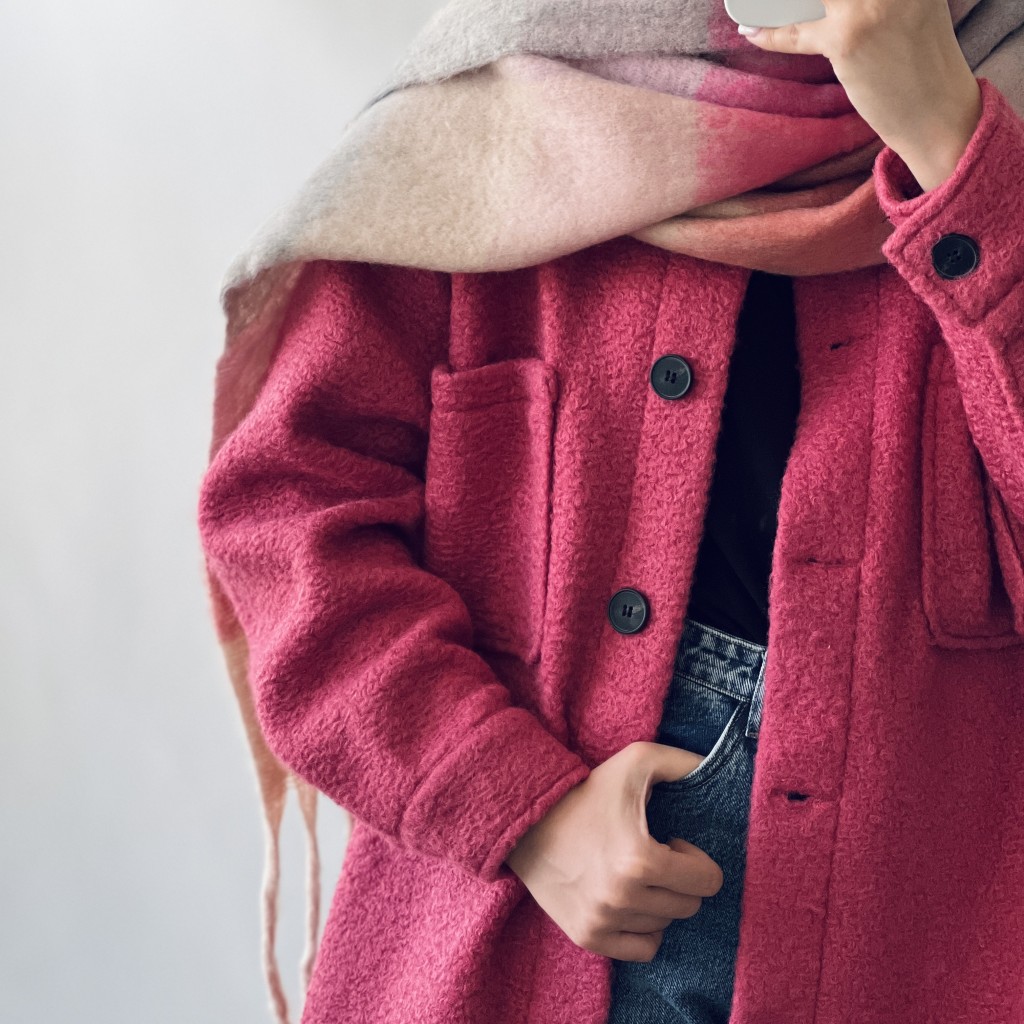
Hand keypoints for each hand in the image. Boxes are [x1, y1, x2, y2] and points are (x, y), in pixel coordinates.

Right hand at [504, 740, 724, 961]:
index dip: (697, 859)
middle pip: (689, 905)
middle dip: (681, 880)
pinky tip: (630, 901)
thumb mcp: (636, 761)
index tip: (674, 843)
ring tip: (637, 874)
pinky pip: (643, 951)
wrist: (527, 820)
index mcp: (640, 860)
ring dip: (660, 901)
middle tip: (657, 856)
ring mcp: (603, 922)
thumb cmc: (587, 791)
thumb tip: (720, 767)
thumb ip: (683, 762)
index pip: (707, 881)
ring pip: (665, 926)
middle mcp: (623, 898)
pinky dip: (644, 930)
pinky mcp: (587, 937)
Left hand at [738, 0, 981, 191]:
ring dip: (775, 2)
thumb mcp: (905, 3)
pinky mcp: (848, 37)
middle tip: (770, 2)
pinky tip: (752, 30)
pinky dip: (770, 32)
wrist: (937, 112)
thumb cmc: (918, 60)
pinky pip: (795, 30)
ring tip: (751, 4)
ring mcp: (869, 1)